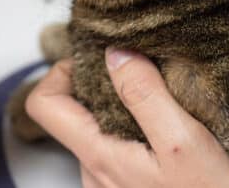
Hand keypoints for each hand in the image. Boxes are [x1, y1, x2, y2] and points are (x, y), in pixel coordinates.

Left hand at [27, 52, 228, 187]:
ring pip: (96, 127)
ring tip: (159, 99)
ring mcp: (108, 182)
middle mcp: (94, 170)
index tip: (93, 61)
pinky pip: (115, 145)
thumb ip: (145, 96)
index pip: (43, 104)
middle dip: (99, 83)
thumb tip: (115, 53)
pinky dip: (132, 127)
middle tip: (137, 69)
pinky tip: (165, 128)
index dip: (59, 72)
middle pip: (71, 111)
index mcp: (98, 154)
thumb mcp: (184, 143)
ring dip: (120, 106)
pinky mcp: (127, 187)